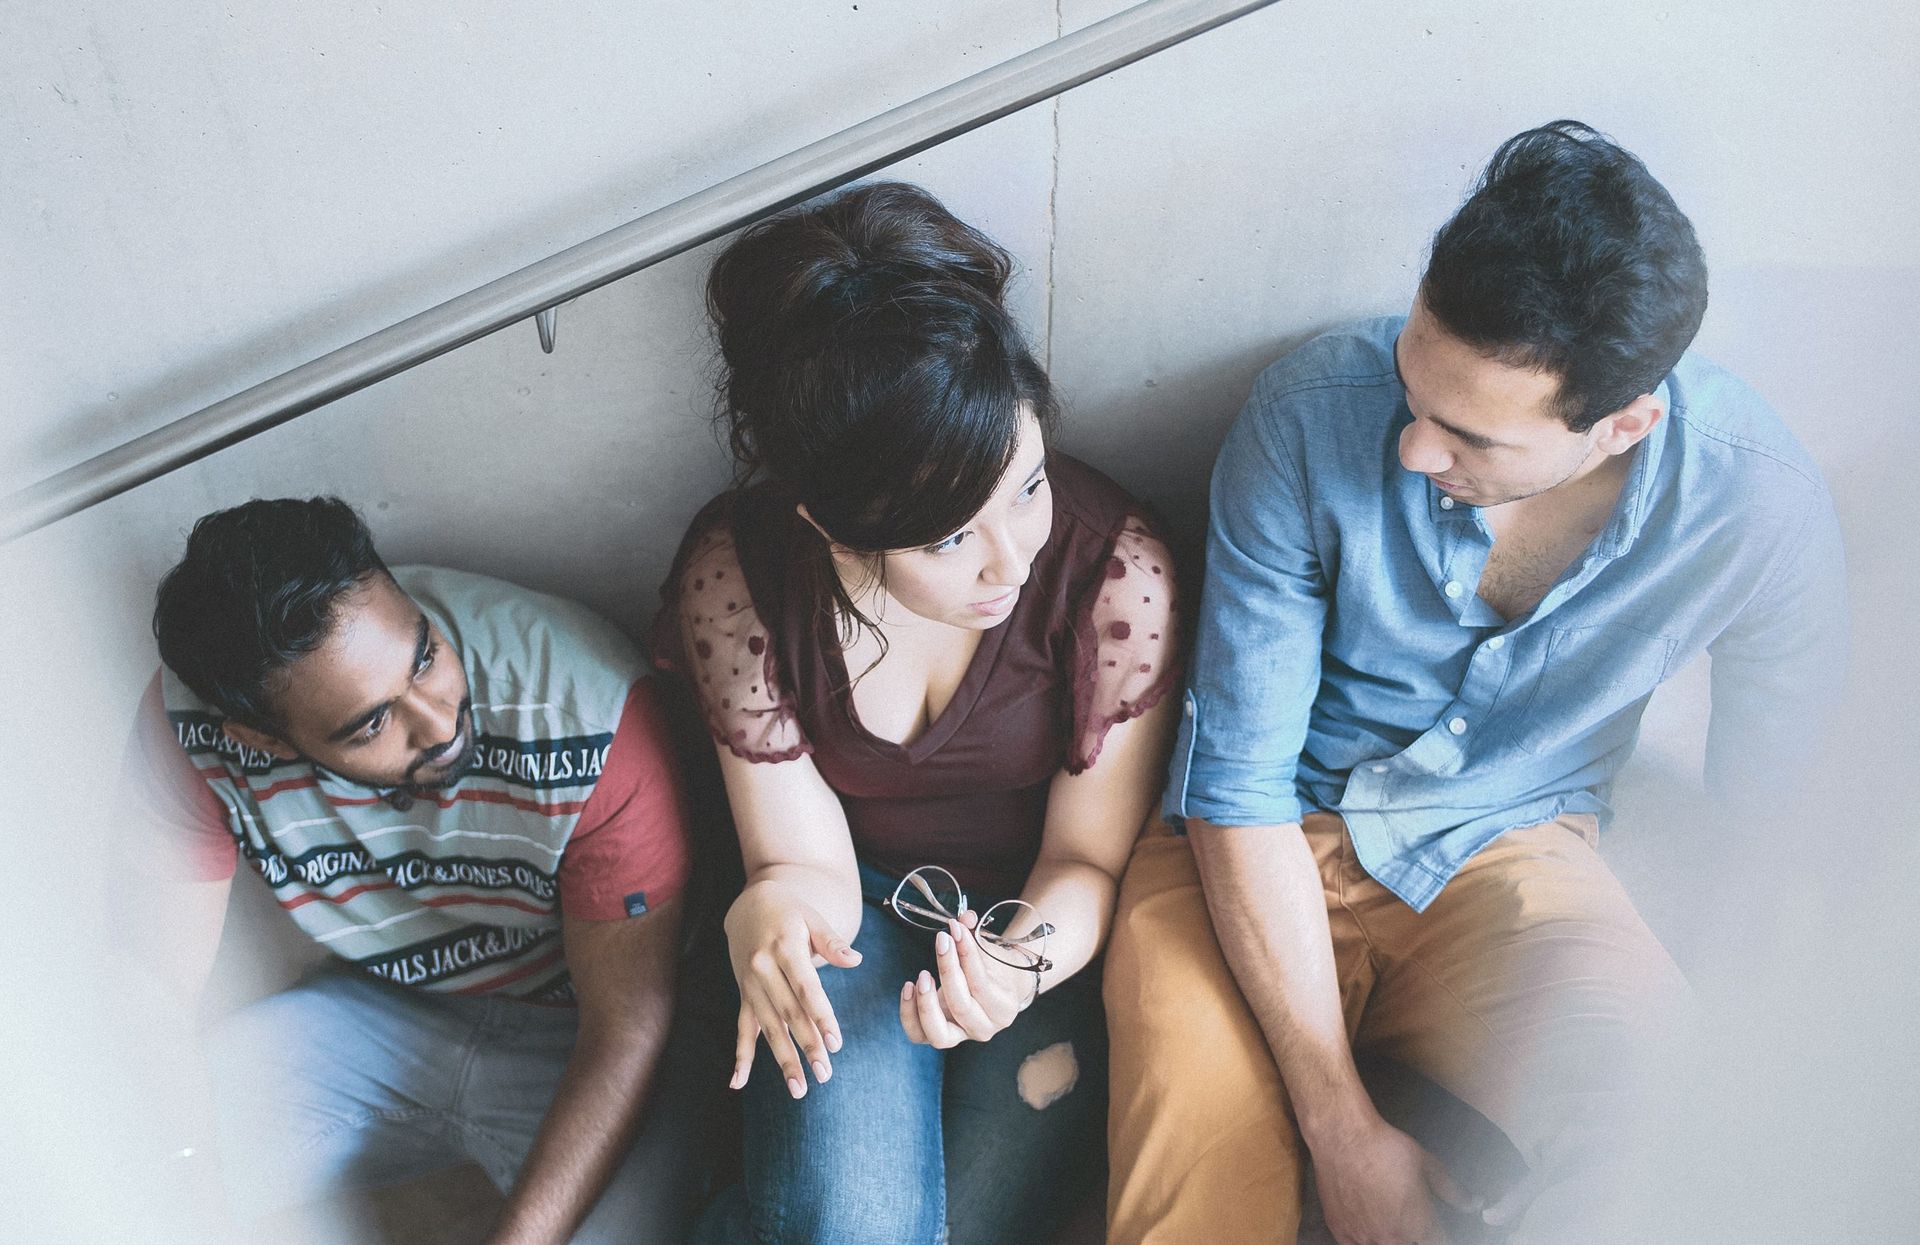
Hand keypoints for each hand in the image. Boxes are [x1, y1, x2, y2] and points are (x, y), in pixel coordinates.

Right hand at [724, 881, 861, 1097]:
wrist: (748, 905)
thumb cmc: (789, 912)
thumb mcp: (812, 918)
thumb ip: (832, 942)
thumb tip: (856, 960)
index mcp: (784, 948)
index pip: (805, 988)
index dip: (821, 1016)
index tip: (835, 1043)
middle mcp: (762, 968)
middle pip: (788, 1013)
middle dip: (806, 1046)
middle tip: (824, 1074)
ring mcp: (749, 984)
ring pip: (768, 1027)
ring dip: (782, 1059)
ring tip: (798, 1088)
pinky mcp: (743, 994)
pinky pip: (742, 1028)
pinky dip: (741, 1056)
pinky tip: (738, 1082)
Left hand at [899, 914, 1029, 1047]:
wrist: (996, 992)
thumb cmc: (993, 970)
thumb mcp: (989, 952)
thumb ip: (976, 935)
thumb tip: (965, 917)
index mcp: (1003, 1008)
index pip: (981, 983)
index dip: (966, 954)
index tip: (955, 928)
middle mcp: (983, 1028)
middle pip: (961, 1007)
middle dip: (947, 970)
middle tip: (941, 941)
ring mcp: (960, 1036)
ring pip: (938, 1034)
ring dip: (926, 1003)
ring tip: (921, 976)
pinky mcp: (940, 1035)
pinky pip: (919, 1034)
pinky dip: (909, 1013)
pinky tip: (908, 987)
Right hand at [1311, 1112, 1478, 1244]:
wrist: (1343, 1136)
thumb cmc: (1384, 1147)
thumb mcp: (1426, 1164)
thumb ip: (1451, 1190)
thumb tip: (1472, 1203)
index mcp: (1419, 1226)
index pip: (1440, 1244)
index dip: (1439, 1234)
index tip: (1435, 1228)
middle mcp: (1392, 1238)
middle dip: (1414, 1234)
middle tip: (1407, 1215)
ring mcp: (1364, 1238)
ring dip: (1389, 1236)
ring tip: (1386, 1216)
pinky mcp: (1341, 1232)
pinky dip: (1364, 1237)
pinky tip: (1367, 1222)